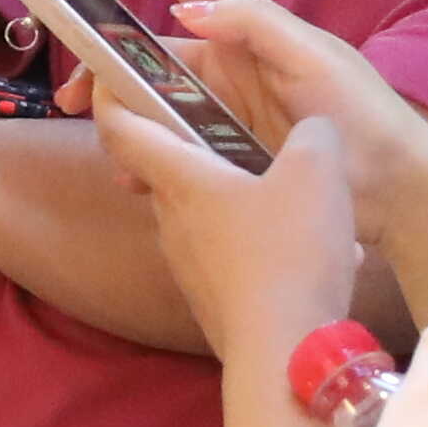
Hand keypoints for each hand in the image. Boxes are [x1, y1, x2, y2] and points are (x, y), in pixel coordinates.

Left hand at [41, 0, 366, 367]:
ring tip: (299, 196)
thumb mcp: (317, 170)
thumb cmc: (289, 252)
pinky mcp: (212, 298)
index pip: (120, 125)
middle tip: (232, 123)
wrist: (286, 354)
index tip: (115, 72)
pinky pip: (231, 252)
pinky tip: (315, 253)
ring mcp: (188, 263)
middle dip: (191, 140)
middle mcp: (171, 218)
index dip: (110, 91)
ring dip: (241, 193)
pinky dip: (262, 240)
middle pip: (163, 166)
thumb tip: (311, 131)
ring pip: (203, 210)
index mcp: (180, 178)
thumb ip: (312, 134)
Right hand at [54, 0, 427, 186]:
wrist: (396, 191)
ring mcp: (222, 103)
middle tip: (73, 101)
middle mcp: (225, 56)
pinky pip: (169, 142)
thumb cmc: (364, 116)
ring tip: (113, 154)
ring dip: (121, 119)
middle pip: (144, 46)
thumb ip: (254, 25)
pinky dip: (147, 155)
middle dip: (101, 65)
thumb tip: (183, 5)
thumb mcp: (314, 60)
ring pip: (149, 99)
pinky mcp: (224, 146)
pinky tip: (138, 179)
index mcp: (244, 22)